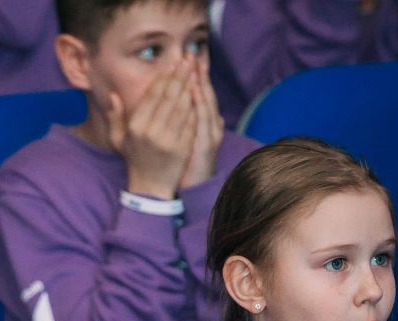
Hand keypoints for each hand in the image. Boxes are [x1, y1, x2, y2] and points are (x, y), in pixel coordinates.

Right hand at [105, 59, 197, 200]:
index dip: (164, 77)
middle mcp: (151, 131)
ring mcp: (168, 140)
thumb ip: (115, 117)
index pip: (152, 96)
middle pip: (169, 97)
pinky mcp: (182, 148)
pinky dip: (196, 106)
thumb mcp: (119, 139)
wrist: (150, 187)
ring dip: (190, 86)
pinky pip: (191, 122)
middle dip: (180, 76)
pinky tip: (199, 93)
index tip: (172, 64)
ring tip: (195, 71)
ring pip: (182, 107)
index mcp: (136, 126)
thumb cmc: (135, 159)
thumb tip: (114, 95)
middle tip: (188, 60)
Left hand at [182, 61, 223, 188]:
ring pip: (207, 104)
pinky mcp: (208, 145)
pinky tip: (195, 92)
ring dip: (201, 84)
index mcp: (205, 123)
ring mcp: (211, 135)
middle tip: (192, 54)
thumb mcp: (187, 140)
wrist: (192, 190)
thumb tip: (188, 101)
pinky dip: (200, 106)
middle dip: (199, 74)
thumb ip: (187, 120)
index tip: (189, 58)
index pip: (200, 94)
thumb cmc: (186, 166)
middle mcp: (211, 126)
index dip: (196, 76)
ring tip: (194, 66)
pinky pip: (203, 122)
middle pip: (206, 94)